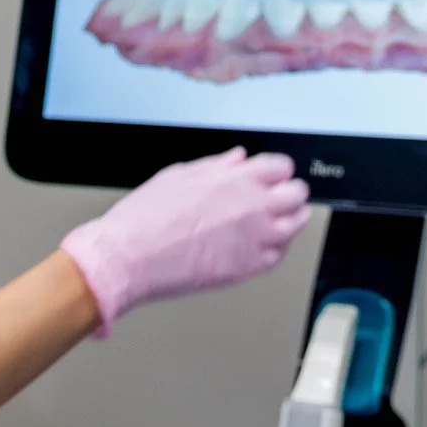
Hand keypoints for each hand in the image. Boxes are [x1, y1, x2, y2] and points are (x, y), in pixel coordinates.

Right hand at [60, 147, 309, 335]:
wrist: (130, 257)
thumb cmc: (145, 218)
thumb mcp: (178, 175)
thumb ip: (215, 166)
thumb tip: (236, 159)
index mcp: (235, 179)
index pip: (281, 166)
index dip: (275, 170)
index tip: (270, 175)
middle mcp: (253, 206)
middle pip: (297, 194)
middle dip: (288, 192)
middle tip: (275, 196)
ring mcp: (255, 239)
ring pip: (295, 225)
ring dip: (288, 219)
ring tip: (271, 220)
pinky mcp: (249, 267)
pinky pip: (279, 255)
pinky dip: (274, 248)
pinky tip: (258, 244)